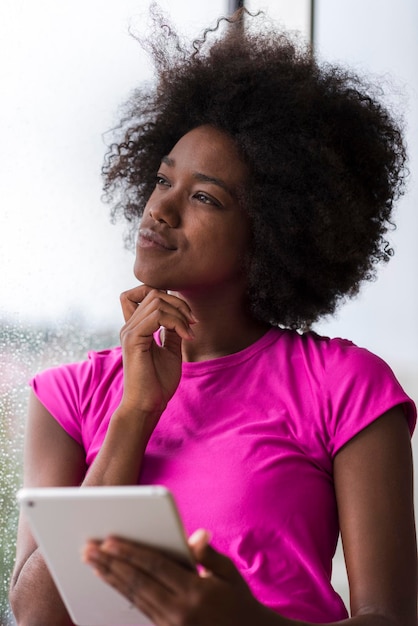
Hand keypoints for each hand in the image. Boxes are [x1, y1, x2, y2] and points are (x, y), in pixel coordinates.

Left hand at [83, 530, 264, 625]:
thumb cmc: (239, 602)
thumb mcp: (229, 574)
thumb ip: (207, 555)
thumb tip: (196, 535)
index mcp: (195, 592)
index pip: (155, 566)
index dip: (130, 552)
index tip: (109, 540)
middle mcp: (179, 611)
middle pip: (137, 582)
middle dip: (110, 563)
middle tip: (89, 549)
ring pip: (133, 598)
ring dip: (111, 578)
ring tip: (93, 563)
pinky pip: (140, 610)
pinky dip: (123, 594)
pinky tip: (112, 582)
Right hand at [118, 286, 195, 423]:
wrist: (148, 405)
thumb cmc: (158, 383)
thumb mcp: (172, 351)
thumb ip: (173, 332)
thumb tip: (183, 317)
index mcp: (136, 328)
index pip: (140, 293)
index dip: (164, 294)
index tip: (185, 315)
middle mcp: (130, 326)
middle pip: (153, 292)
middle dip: (179, 303)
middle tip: (193, 323)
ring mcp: (129, 331)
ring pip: (157, 301)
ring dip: (180, 313)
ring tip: (190, 332)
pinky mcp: (133, 339)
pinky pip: (157, 316)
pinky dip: (176, 322)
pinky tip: (186, 337)